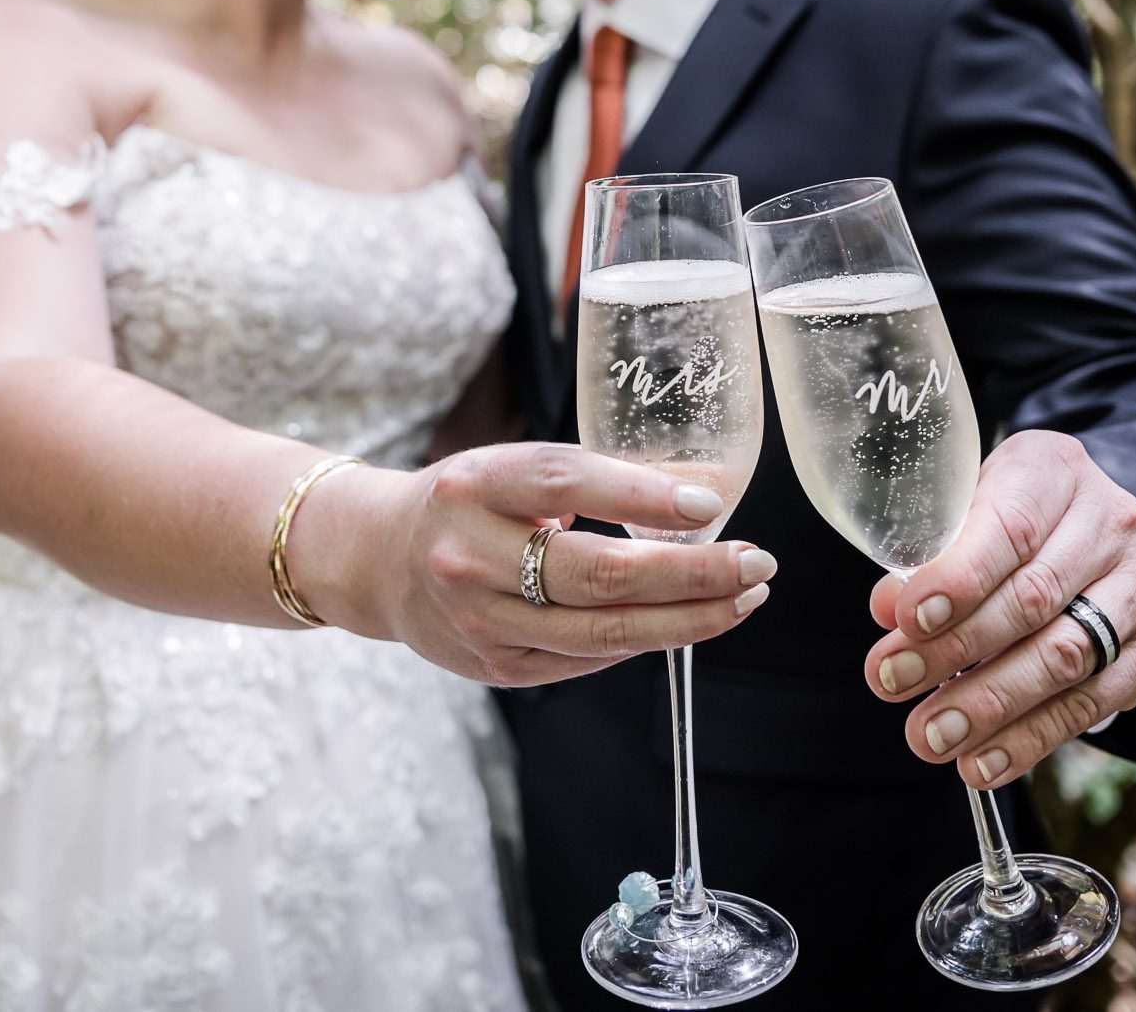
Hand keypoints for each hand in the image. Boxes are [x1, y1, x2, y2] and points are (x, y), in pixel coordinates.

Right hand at [316, 442, 776, 687]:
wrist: (379, 560)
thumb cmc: (467, 502)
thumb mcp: (511, 468)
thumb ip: (590, 480)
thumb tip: (696, 500)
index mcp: (477, 486)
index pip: (567, 486)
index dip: (643, 497)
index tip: (709, 503)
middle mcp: (471, 556)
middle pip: (599, 575)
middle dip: (693, 574)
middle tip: (756, 562)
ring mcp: (479, 621)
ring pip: (602, 632)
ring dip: (686, 620)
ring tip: (743, 599)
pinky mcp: (494, 667)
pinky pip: (585, 659)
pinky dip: (641, 643)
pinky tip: (682, 624)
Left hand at [863, 430, 1135, 785]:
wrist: (1097, 527)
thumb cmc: (1011, 516)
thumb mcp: (967, 508)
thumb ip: (929, 553)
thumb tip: (888, 610)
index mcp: (1057, 472)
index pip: (1011, 528)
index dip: (957, 579)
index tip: (903, 621)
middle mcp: (1112, 523)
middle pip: (1033, 598)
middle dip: (954, 650)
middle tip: (890, 682)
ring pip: (1065, 658)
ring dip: (989, 706)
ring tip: (930, 736)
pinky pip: (1091, 704)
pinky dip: (1030, 739)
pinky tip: (980, 763)